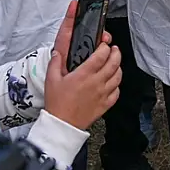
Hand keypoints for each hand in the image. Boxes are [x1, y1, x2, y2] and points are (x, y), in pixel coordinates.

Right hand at [45, 2, 121, 129]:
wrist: (62, 124)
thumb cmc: (57, 104)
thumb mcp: (51, 80)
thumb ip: (55, 63)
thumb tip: (57, 53)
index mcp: (84, 74)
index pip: (101, 55)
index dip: (105, 47)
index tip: (104, 45)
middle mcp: (96, 82)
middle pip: (114, 63)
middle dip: (116, 53)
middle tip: (113, 49)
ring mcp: (102, 93)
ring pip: (118, 76)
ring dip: (118, 67)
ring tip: (115, 64)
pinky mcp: (105, 104)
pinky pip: (117, 92)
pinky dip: (117, 86)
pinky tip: (113, 83)